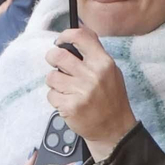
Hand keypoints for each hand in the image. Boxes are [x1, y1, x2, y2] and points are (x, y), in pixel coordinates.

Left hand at [44, 28, 135, 160]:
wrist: (114, 129)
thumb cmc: (111, 99)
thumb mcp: (111, 72)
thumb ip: (94, 55)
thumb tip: (73, 38)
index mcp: (104, 62)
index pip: (80, 37)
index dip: (65, 36)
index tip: (60, 42)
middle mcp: (93, 74)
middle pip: (57, 55)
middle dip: (52, 59)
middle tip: (58, 66)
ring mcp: (81, 91)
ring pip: (51, 76)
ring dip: (55, 82)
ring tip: (67, 89)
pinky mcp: (70, 106)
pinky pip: (51, 95)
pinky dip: (56, 99)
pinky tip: (68, 102)